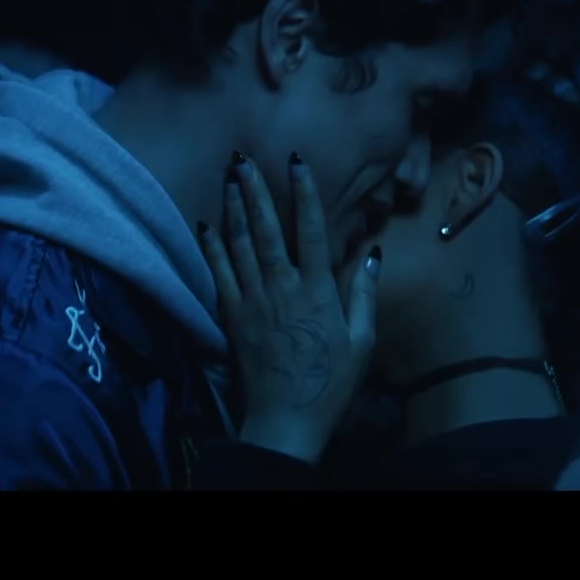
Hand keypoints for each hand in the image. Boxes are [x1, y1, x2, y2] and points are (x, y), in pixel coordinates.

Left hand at [198, 151, 380, 463]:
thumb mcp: (361, 342)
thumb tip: (373, 256)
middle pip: (267, 230)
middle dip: (256, 191)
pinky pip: (220, 275)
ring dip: (234, 210)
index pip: (311, 232)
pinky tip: (206, 225)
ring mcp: (253, 302)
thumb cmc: (330, 384)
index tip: (296, 162)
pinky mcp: (232, 318)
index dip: (304, 193)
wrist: (285, 421)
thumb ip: (364, 296)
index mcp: (318, 292)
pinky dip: (212, 247)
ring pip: (240, 246)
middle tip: (244, 158)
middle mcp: (283, 289)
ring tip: (229, 179)